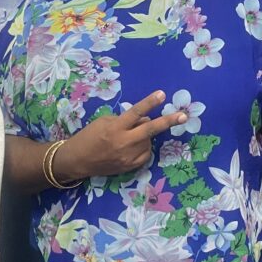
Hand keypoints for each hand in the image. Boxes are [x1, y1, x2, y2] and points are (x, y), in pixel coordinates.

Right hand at [58, 90, 186, 180]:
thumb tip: (144, 120)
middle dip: (168, 122)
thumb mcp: (104, 122)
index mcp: (115, 128)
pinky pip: (145, 153)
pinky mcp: (130, 167)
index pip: (135, 112)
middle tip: (183, 116)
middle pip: (150, 130)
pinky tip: (131, 146)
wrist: (78, 161)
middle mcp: (124, 142)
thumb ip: (125, 120)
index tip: (162, 94)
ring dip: (144, 135)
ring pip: (148, 141)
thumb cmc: (89, 137)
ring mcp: (128, 156)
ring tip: (129, 136)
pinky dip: (142, 147)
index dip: (149, 103)